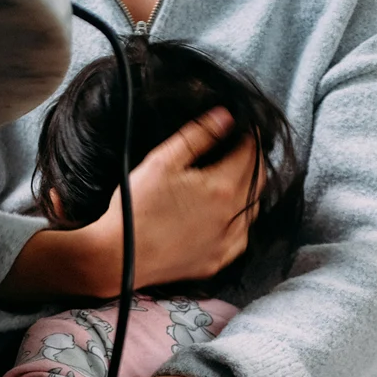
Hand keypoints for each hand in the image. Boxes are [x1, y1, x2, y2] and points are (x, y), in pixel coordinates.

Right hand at [79, 107, 259, 294]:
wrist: (118, 256)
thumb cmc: (136, 206)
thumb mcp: (163, 161)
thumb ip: (198, 136)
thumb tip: (226, 117)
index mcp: (223, 188)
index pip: (251, 155)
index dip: (251, 138)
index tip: (246, 129)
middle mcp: (234, 217)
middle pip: (259, 181)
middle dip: (254, 161)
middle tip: (243, 148)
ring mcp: (229, 243)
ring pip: (253, 209)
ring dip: (249, 190)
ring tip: (234, 176)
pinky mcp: (219, 260)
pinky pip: (242, 236)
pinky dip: (240, 220)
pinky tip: (226, 213)